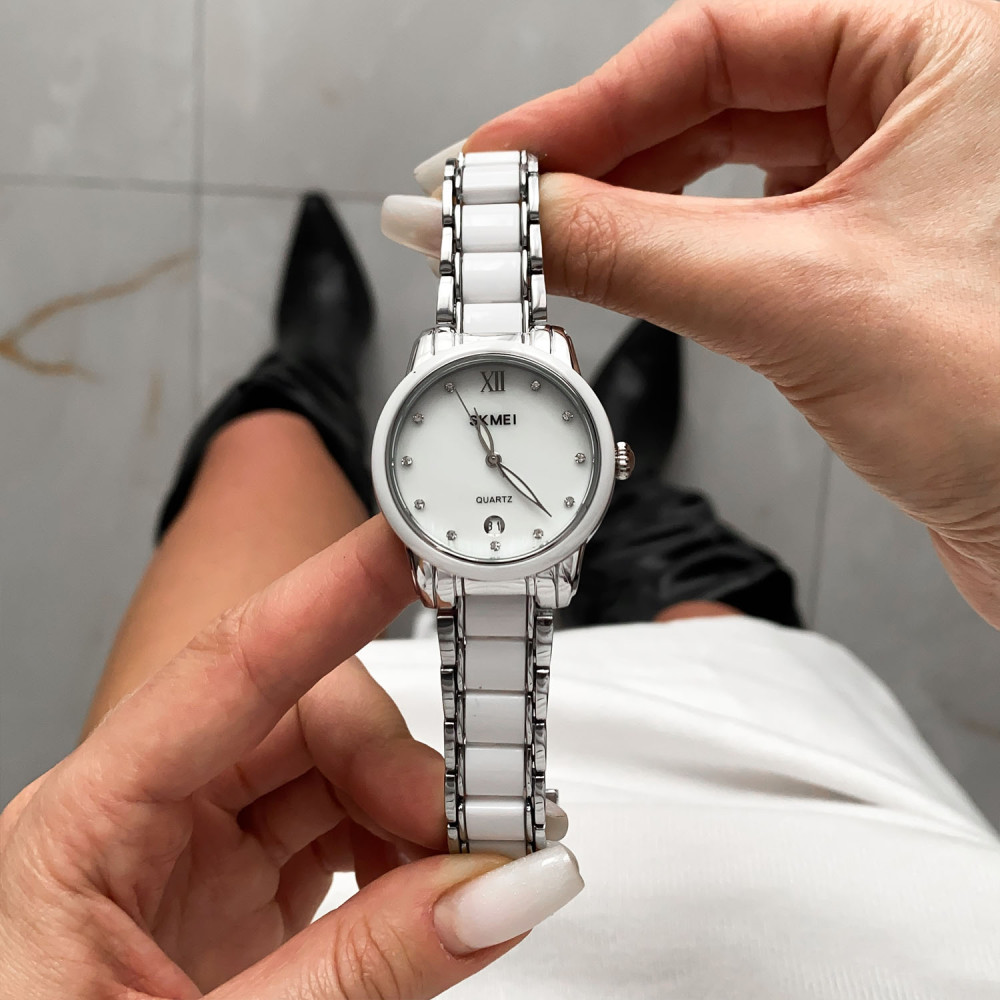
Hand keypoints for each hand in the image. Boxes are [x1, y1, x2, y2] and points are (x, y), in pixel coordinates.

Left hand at [0, 517, 580, 999]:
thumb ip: (359, 970)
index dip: (330, 591)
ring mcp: (191, 851)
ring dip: (414, 813)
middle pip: (299, 716)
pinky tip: (429, 899)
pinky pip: (339, 832)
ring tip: (469, 875)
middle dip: (402, 761)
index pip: (227, 666)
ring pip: (332, 770)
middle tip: (483, 825)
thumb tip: (498, 891)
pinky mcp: (235, 892)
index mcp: (83, 826)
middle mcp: (139, 815)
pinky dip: (402, 858)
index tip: (412, 539)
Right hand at [390, 0, 999, 626]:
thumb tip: (507, 220)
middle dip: (592, 159)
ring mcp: (898, 183)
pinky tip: (621, 269)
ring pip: (722, 167)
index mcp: (947, 45)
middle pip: (708, 97)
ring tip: (545, 243)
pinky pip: (745, 230)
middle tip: (500, 209)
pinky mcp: (872, 260)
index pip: (712, 39)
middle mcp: (927, 100)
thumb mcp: (794, 299)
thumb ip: (629, 248)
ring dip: (625, 208)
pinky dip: (673, 253)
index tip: (494, 162)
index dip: (582, 106)